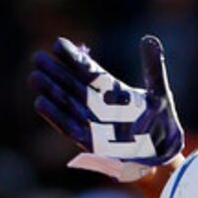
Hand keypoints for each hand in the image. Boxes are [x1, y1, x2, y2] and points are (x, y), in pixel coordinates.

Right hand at [30, 35, 183, 181]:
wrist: (163, 158)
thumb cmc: (161, 127)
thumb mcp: (159, 94)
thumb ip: (153, 68)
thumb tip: (149, 39)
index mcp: (111, 91)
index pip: (88, 71)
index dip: (73, 58)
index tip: (58, 44)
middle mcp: (99, 106)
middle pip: (72, 85)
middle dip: (55, 73)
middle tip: (37, 58)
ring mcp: (94, 124)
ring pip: (67, 104)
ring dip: (51, 92)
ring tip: (34, 77)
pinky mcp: (91, 143)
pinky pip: (69, 128)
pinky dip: (56, 117)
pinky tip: (40, 102)